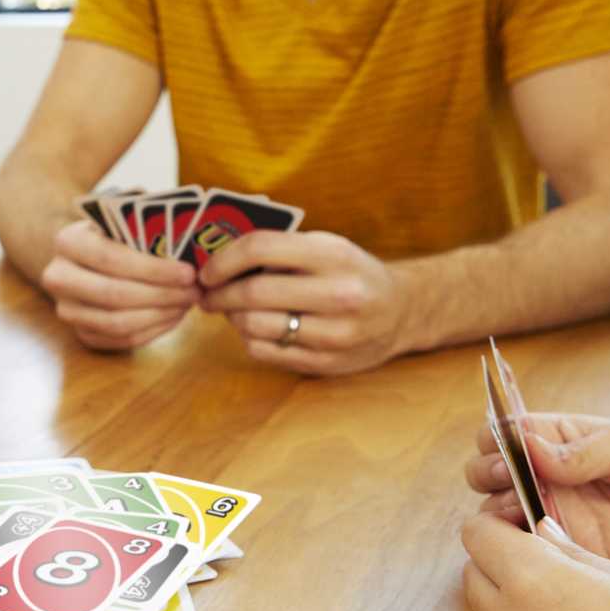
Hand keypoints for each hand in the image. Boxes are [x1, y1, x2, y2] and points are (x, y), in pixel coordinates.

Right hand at [40, 218, 198, 351]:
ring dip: (160, 315)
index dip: (153, 269)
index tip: (189, 272)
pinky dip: (153, 331)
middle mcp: (58, 278)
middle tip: (194, 292)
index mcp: (68, 241)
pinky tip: (174, 315)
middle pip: (114, 295)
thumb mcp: (123, 214)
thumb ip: (145, 217)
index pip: (111, 259)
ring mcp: (67, 310)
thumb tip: (187, 229)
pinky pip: (121, 340)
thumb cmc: (114, 232)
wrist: (85, 257)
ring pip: (118, 323)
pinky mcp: (81, 333)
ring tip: (187, 303)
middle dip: (161, 295)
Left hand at [196, 230, 407, 374]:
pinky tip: (254, 329)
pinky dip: (249, 339)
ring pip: (255, 326)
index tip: (207, 270)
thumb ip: (280, 249)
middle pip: (253, 292)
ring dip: (232, 318)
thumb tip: (218, 258)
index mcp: (334, 255)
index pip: (261, 248)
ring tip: (233, 310)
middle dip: (218, 294)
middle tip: (207, 295)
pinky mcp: (327, 363)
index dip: (223, 259)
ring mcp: (335, 333)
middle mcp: (339, 293)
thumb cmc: (351, 273)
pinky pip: (266, 352)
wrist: (402, 311)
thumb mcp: (326, 247)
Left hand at [460, 513, 609, 610]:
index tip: (521, 522)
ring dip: (503, 602)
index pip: (478, 537)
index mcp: (536, 586)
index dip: (498, 524)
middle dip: (498, 562)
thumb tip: (538, 533)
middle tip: (542, 556)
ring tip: (556, 596)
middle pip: (474, 579)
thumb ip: (572, 554)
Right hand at [466, 414, 609, 565]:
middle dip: (487, 472)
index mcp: (559, 437)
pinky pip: (529, 547)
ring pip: (499, 510)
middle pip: (490, 471)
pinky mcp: (570, 545)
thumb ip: (583, 451)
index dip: (493, 439)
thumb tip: (532, 450)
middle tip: (508, 479)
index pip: (506, 432)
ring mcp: (556, 510)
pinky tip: (528, 540)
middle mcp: (548, 474)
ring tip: (517, 509)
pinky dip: (518, 544)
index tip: (503, 449)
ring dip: (496, 509)